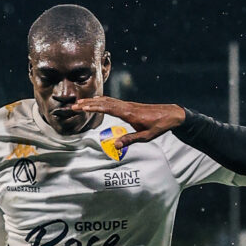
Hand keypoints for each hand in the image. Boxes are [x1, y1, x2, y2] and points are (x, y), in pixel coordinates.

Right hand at [67, 96, 185, 142]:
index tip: (81, 107)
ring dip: (93, 101)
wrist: (171, 114)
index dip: (93, 107)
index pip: (107, 108)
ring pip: (107, 100)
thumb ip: (129, 140)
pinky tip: (97, 102)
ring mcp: (128, 104)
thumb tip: (115, 146)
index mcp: (128, 113)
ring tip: (80, 103)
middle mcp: (126, 106)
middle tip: (73, 106)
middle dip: (88, 103)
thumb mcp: (145, 137)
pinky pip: (112, 101)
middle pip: (103, 102)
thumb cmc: (159, 126)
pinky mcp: (129, 105)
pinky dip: (102, 101)